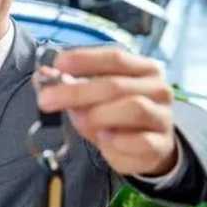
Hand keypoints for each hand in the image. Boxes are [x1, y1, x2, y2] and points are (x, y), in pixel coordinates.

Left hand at [37, 47, 176, 176]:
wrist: (145, 149)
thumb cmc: (114, 116)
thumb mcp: (91, 98)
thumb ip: (71, 86)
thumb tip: (44, 75)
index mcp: (142, 68)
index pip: (114, 57)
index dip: (84, 59)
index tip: (57, 64)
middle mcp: (157, 88)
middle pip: (115, 84)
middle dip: (75, 92)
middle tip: (46, 100)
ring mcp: (162, 116)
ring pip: (133, 107)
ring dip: (99, 115)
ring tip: (82, 122)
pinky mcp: (162, 144)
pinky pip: (141, 141)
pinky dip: (117, 141)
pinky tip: (106, 140)